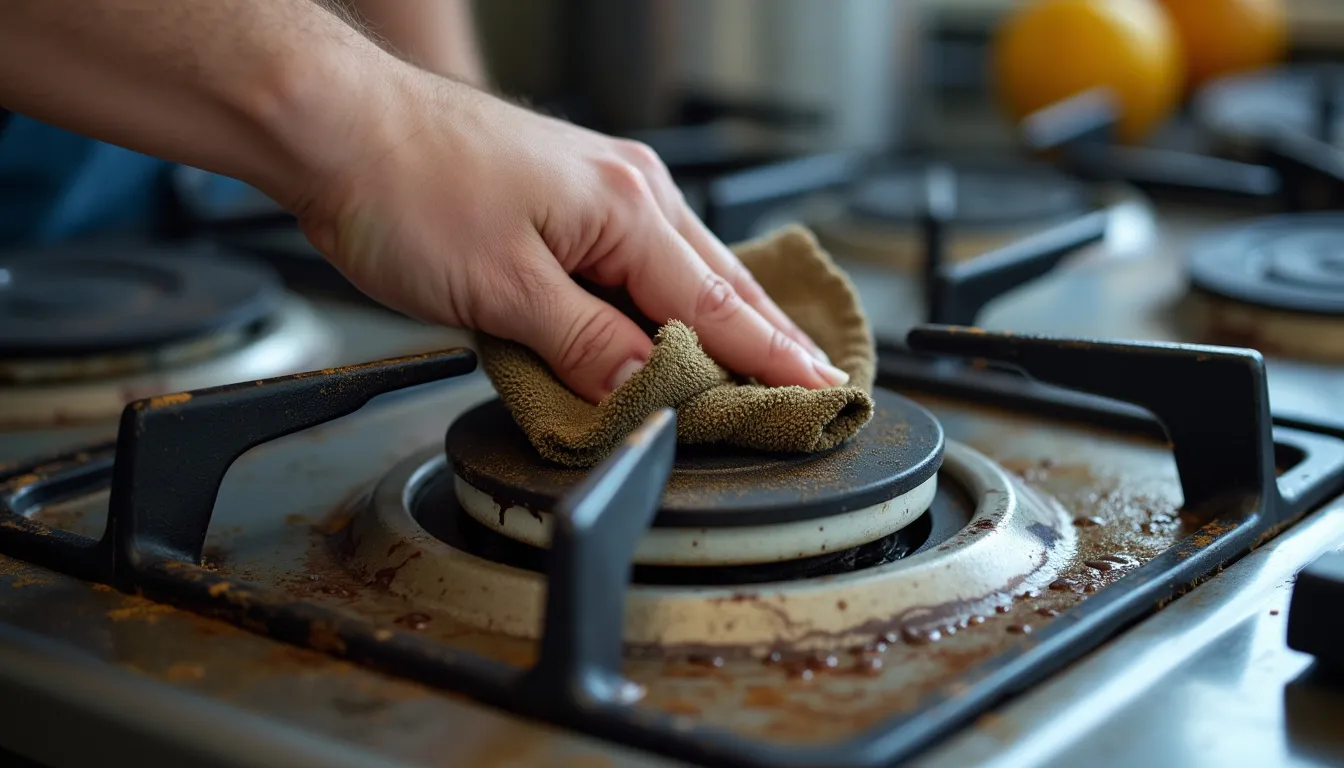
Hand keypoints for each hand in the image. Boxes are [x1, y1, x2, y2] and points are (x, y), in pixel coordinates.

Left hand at [294, 71, 850, 402]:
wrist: (339, 125)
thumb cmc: (407, 186)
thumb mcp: (503, 289)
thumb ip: (585, 345)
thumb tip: (649, 389)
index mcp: (625, 208)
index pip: (718, 304)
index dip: (771, 358)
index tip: (818, 393)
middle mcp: (627, 190)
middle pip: (720, 279)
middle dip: (772, 336)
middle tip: (819, 381)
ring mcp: (599, 186)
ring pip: (685, 265)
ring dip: (729, 315)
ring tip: (772, 359)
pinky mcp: (566, 196)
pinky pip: (642, 256)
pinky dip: (675, 295)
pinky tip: (682, 317)